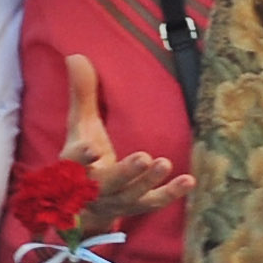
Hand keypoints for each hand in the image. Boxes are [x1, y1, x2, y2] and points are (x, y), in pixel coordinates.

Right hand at [63, 56, 189, 224]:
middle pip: (107, 184)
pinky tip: (188, 180)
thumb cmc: (85, 157)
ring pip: (131, 196)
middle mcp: (93, 188)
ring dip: (148, 182)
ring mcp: (115, 201)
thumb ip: (82, 94)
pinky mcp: (135, 207)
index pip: (73, 163)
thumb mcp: (81, 126)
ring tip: (164, 163)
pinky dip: (170, 193)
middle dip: (125, 173)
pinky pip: (153, 203)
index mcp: (73, 168)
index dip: (80, 158)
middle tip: (144, 158)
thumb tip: (76, 56)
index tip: (90, 149)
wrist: (87, 203)